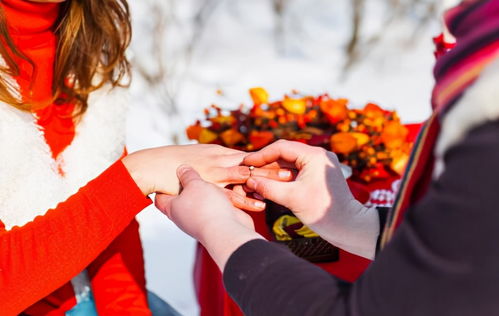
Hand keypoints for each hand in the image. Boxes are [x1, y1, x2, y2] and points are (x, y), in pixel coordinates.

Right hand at [122, 144, 290, 211]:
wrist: (152, 166)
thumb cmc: (174, 161)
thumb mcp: (197, 155)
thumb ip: (215, 160)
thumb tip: (227, 164)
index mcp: (219, 152)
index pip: (249, 155)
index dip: (268, 158)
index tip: (287, 161)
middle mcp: (219, 160)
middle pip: (252, 163)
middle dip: (274, 167)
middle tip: (294, 171)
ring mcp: (214, 173)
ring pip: (245, 176)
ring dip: (266, 180)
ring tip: (286, 184)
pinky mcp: (207, 187)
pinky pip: (229, 194)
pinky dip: (246, 199)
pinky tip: (261, 205)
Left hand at [155, 165, 262, 269]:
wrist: (227, 230)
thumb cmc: (206, 209)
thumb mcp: (194, 184)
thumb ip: (188, 175)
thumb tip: (182, 169)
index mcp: (173, 208)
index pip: (160, 198)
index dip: (161, 187)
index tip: (164, 177)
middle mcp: (184, 216)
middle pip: (181, 199)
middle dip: (187, 187)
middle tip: (189, 173)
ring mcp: (200, 220)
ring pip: (199, 202)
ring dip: (205, 192)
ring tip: (209, 180)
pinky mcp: (216, 220)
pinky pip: (214, 206)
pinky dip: (218, 198)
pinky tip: (223, 190)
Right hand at [243, 140, 378, 258]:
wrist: (348, 226)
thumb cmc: (323, 212)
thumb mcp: (291, 199)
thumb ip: (268, 187)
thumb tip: (249, 180)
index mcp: (314, 155)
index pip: (281, 147)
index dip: (261, 155)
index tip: (246, 163)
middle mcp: (318, 155)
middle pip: (285, 153)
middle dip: (266, 162)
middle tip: (248, 170)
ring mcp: (319, 164)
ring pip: (289, 162)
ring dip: (273, 170)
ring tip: (256, 178)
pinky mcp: (319, 174)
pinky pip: (296, 170)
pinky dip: (282, 176)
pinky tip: (269, 183)